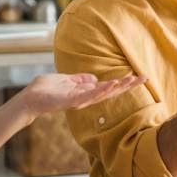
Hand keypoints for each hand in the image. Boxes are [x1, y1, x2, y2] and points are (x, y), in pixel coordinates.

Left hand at [18, 73, 146, 116]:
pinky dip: (101, 90)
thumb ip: (80, 79)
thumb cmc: (46, 89)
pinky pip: (90, 95)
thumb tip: (94, 78)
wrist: (31, 98)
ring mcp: (81, 100)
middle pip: (112, 91)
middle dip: (128, 85)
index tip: (139, 76)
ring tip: (131, 80)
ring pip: (104, 93)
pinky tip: (112, 85)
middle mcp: (87, 97)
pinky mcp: (72, 100)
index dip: (124, 82)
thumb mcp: (66, 80)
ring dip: (118, 87)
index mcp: (86, 91)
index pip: (109, 86)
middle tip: (145, 78)